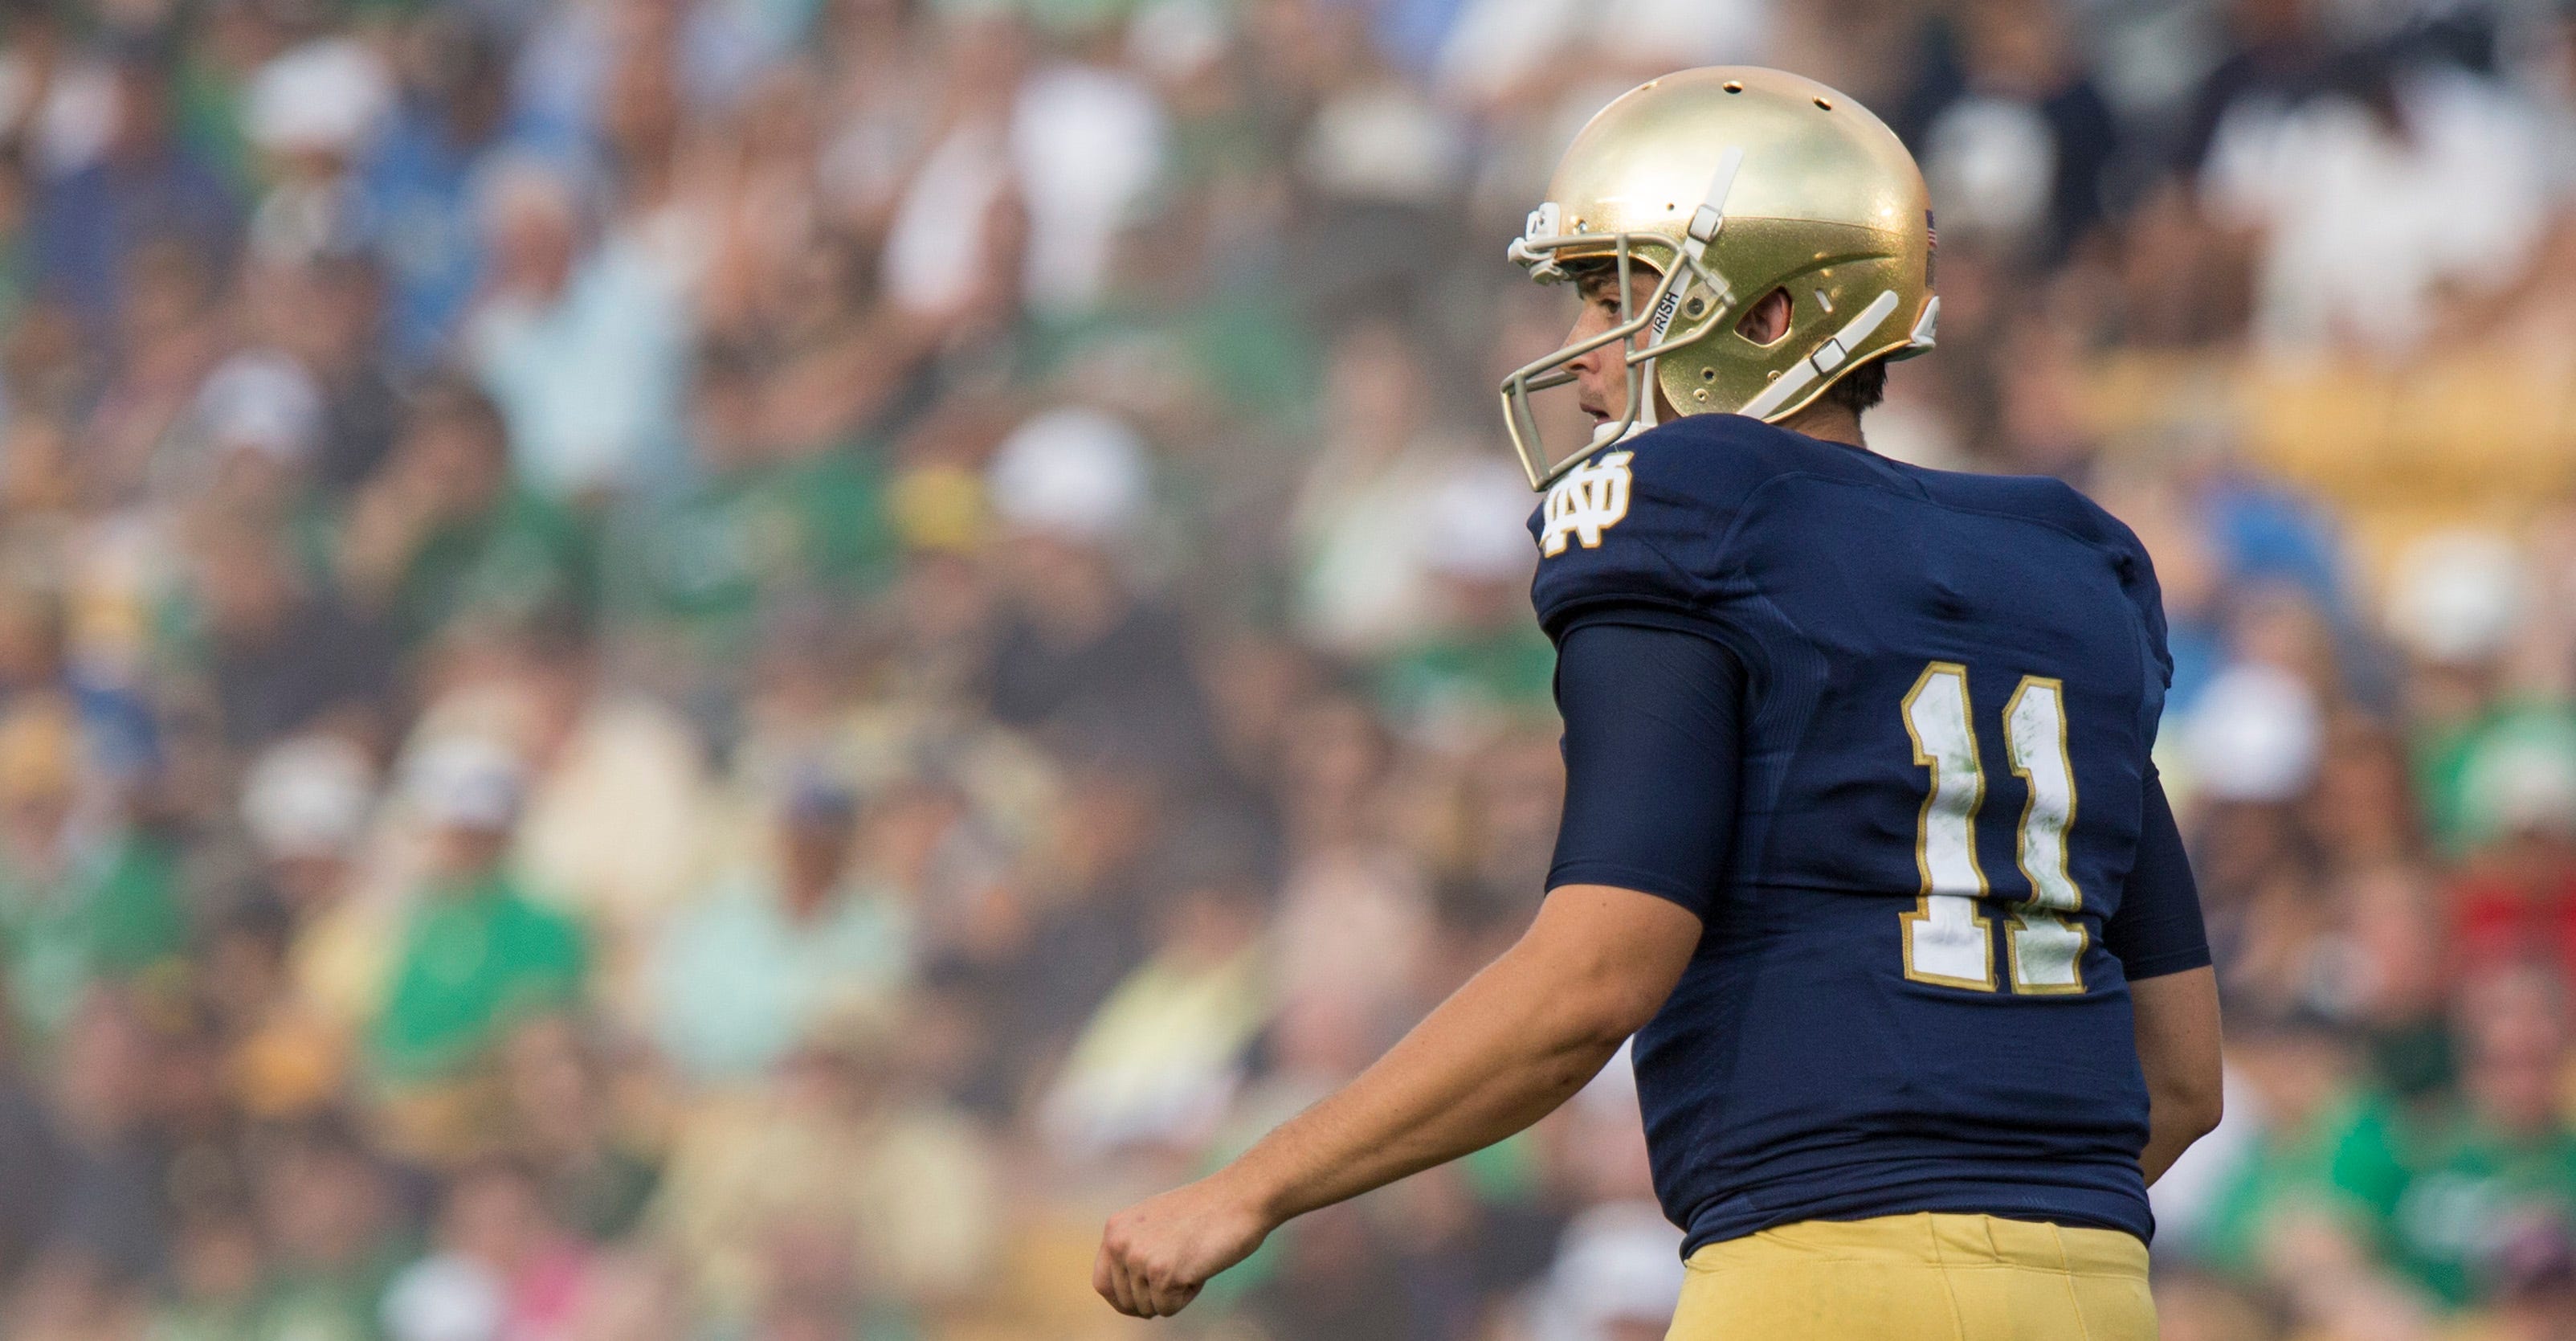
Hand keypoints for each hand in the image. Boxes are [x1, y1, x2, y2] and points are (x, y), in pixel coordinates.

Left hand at [1094, 1172, 1275, 1317]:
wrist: (1239, 1197)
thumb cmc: (1205, 1211)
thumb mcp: (1154, 1222)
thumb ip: (1134, 1247)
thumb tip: (1126, 1289)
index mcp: (1115, 1229)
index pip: (1102, 1283)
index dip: (1121, 1301)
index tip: (1140, 1305)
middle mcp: (1120, 1243)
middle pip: (1125, 1302)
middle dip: (1152, 1299)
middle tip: (1180, 1272)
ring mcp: (1140, 1259)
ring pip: (1148, 1308)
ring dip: (1173, 1294)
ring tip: (1191, 1260)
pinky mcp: (1162, 1274)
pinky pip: (1168, 1309)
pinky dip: (1187, 1296)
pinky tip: (1199, 1267)